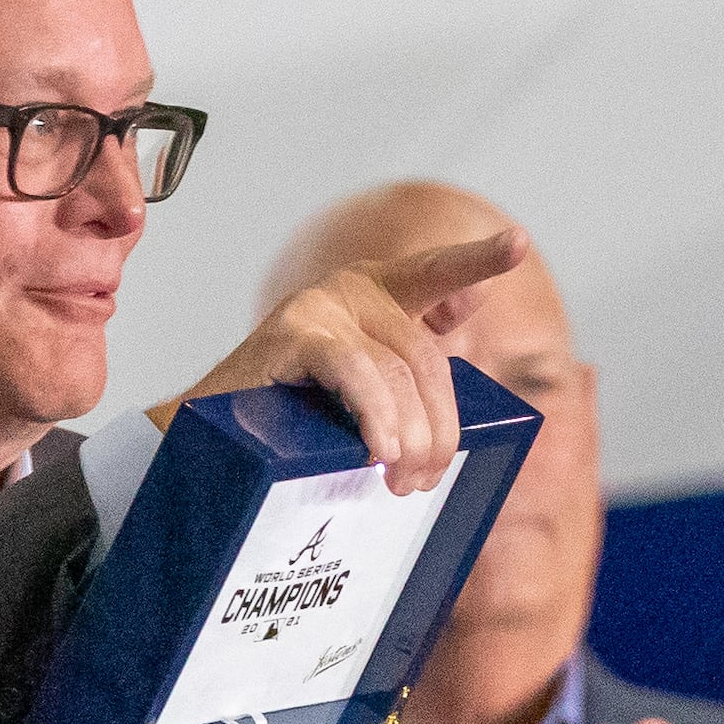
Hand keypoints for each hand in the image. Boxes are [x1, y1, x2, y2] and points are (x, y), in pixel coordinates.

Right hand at [155, 228, 527, 494]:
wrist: (207, 444)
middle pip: (427, 356)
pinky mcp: (295, 332)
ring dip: (411, 435)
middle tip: (424, 480)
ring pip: (398, 371)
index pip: (434, 274)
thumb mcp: (357, 391)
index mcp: (374, 295)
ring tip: (403, 480)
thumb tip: (469, 306)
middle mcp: (351, 289)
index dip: (476, 259)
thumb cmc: (288, 420)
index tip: (517, 243)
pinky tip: (382, 449)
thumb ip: (407, 354)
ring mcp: (322, 305)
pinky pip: (357, 373)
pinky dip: (377, 415)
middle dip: (438, 427)